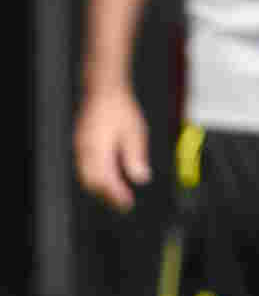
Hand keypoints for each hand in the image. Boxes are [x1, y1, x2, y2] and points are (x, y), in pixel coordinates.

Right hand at [75, 87, 150, 211]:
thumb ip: (136, 157)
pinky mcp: (80, 144)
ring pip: (85, 176)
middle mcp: (85, 152)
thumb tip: (141, 178)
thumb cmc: (120, 109)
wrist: (104, 91)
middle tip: (123, 203)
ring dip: (100, 188)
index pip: (105, 181)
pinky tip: (107, 177)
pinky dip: (94, 177)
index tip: (127, 204)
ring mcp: (80, 148)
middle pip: (92, 183)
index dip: (116, 195)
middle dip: (107, 195)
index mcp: (98, 151)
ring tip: (117, 194)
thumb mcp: (135, 133)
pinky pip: (83, 167)